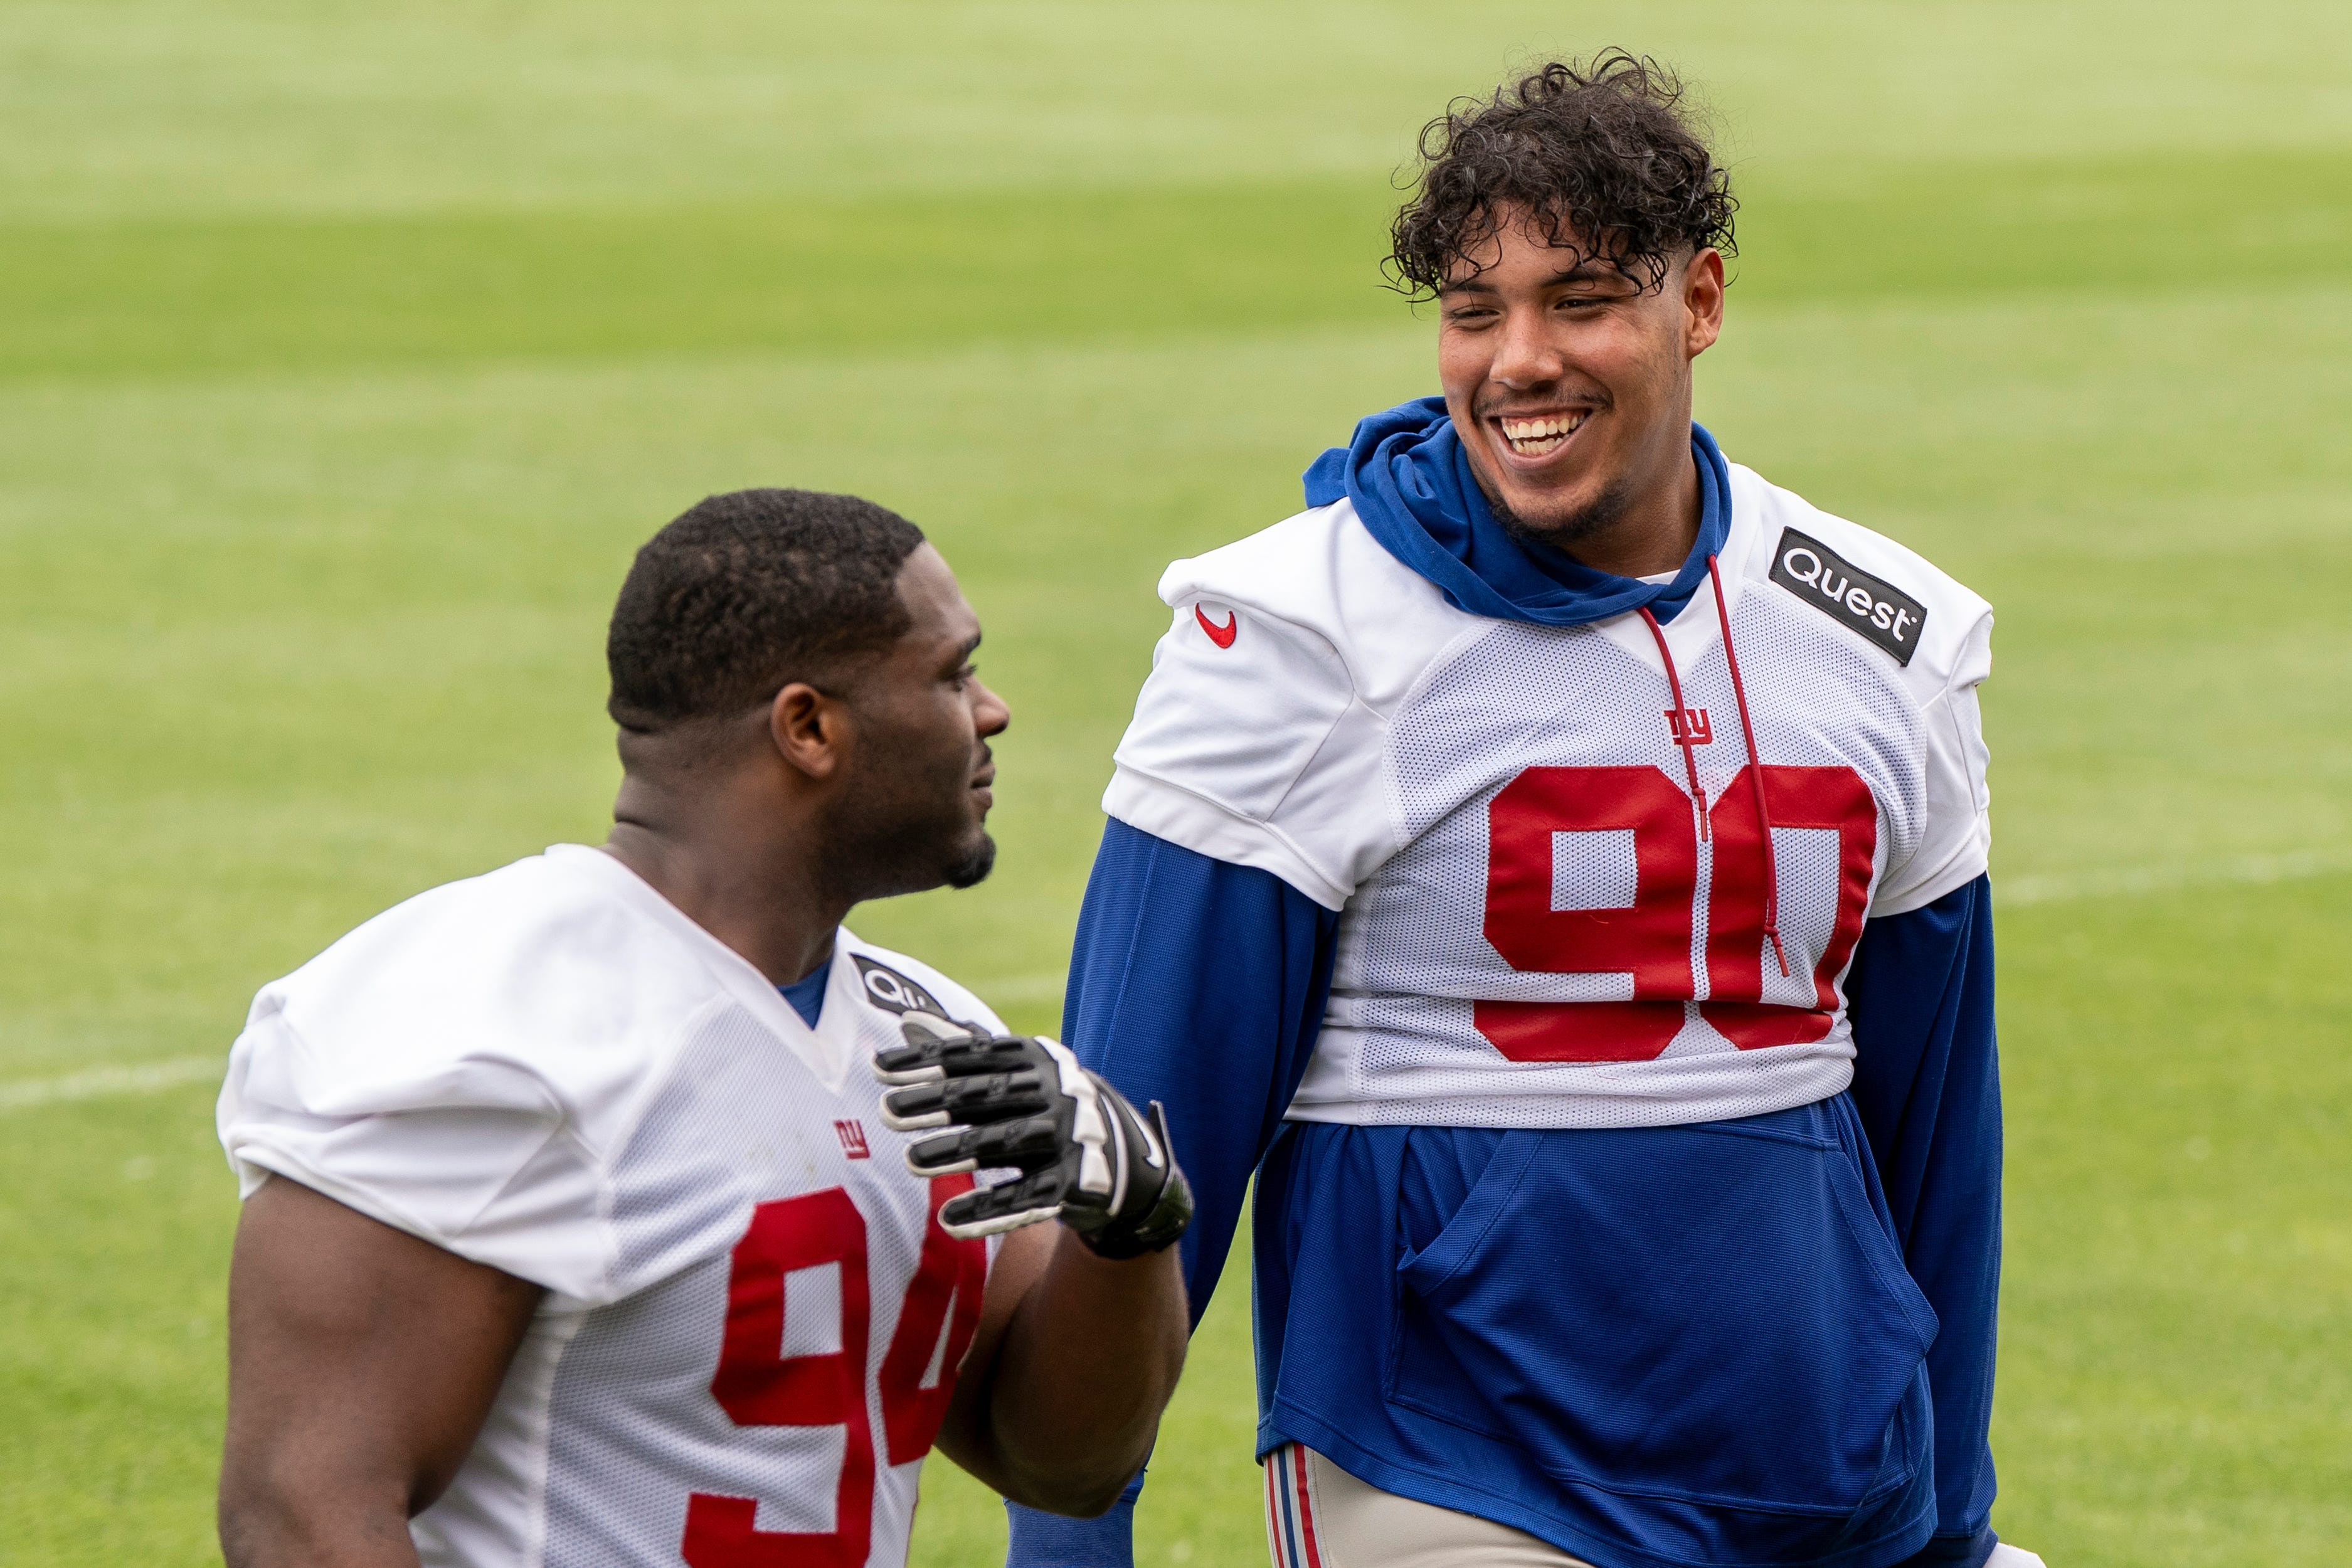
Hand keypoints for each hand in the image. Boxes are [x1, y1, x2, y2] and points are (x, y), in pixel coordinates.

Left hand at [872, 1017, 1192, 1257]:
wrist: (1126, 1161)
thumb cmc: (1050, 1107)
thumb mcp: (1017, 1072)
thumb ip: (963, 1049)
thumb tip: (906, 1021)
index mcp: (1037, 1059)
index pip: (975, 1055)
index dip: (927, 1061)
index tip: (879, 1068)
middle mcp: (1055, 1092)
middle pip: (988, 1095)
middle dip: (936, 1102)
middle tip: (886, 1112)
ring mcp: (1068, 1137)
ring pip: (1006, 1143)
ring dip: (958, 1151)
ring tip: (911, 1162)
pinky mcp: (1075, 1183)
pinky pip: (1027, 1198)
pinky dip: (989, 1211)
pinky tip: (949, 1219)